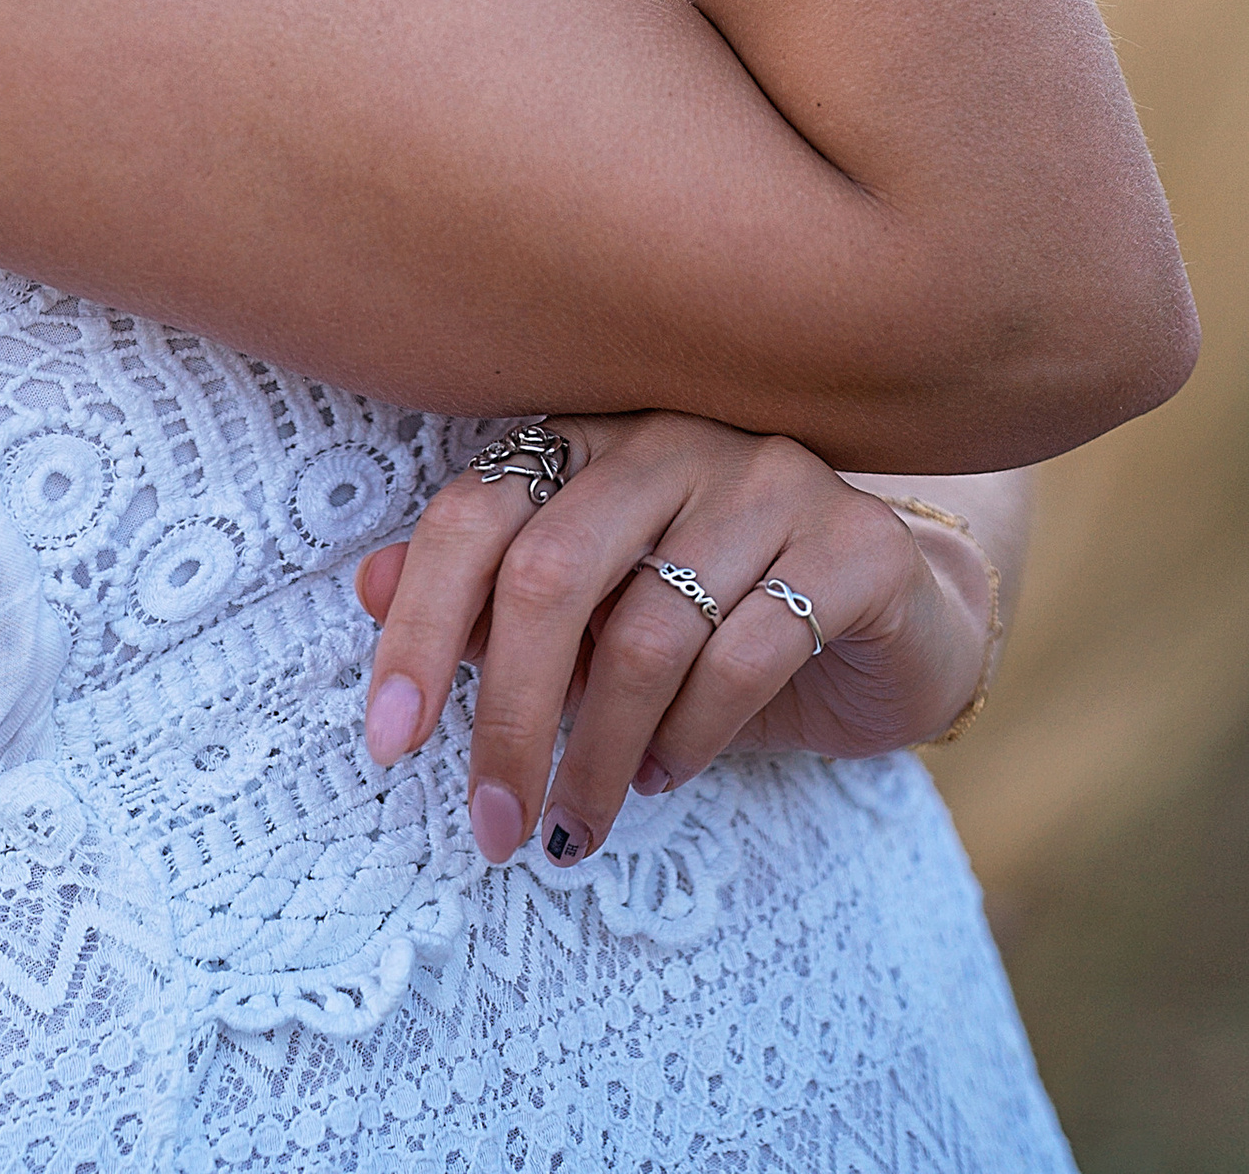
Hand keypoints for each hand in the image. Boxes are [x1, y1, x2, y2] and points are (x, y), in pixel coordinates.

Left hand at [356, 412, 992, 867]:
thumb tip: (366, 590)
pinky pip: (746, 655)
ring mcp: (769, 480)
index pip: (475, 514)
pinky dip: (691, 737)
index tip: (386, 741)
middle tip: (490, 823)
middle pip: (549, 573)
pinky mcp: (854, 545)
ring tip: (583, 813)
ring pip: (646, 630)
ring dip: (599, 750)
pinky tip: (666, 773)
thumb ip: (487, 596)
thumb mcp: (595, 612)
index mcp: (591, 442)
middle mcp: (671, 441)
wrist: (897, 614)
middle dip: (506, 716)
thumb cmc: (716, 611)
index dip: (418, 624)